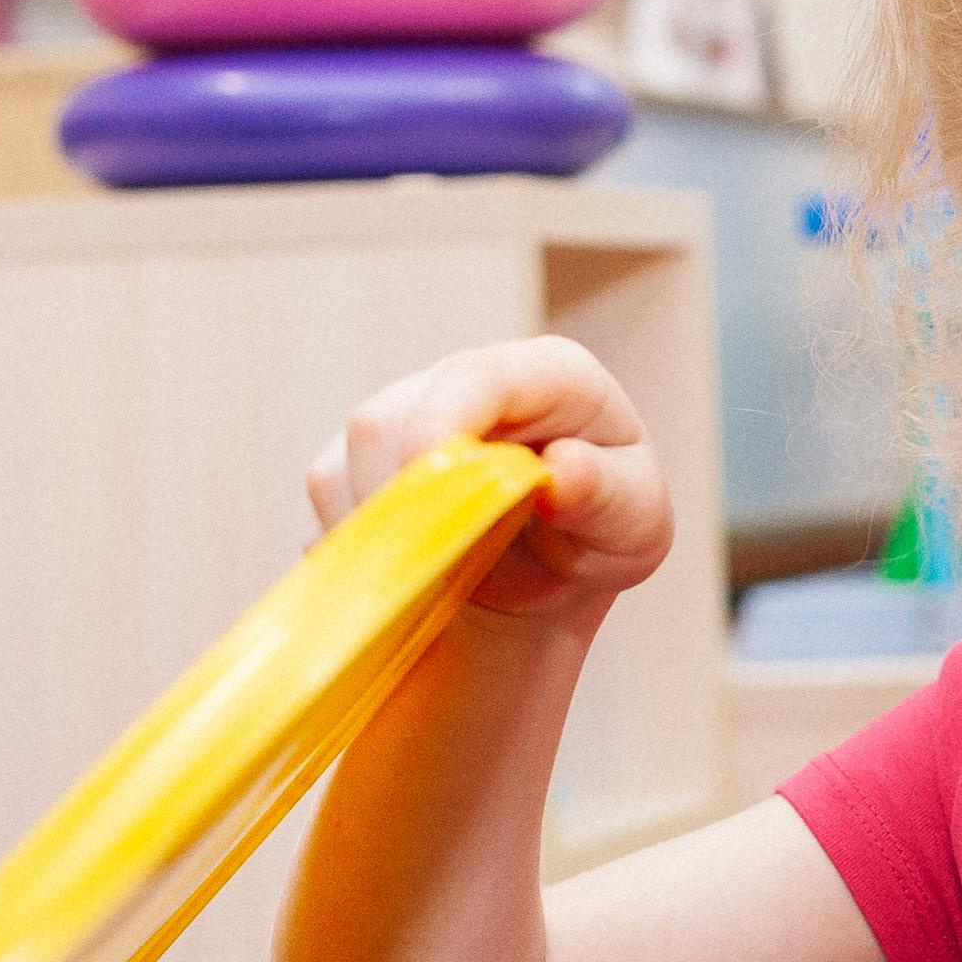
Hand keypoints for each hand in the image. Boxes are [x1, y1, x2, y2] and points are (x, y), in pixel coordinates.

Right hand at [307, 336, 673, 624]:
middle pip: (388, 423)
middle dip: (407, 501)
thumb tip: (564, 468)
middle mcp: (465, 382)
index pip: (477, 376)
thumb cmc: (601, 540)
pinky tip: (416, 570)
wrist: (548, 586)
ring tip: (452, 574)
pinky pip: (327, 506)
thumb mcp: (634, 528)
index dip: (444, 421)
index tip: (433, 477)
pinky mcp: (354, 461)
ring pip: (344, 467)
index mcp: (550, 376)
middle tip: (450, 565)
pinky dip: (363, 549)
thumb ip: (607, 496)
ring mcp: (402, 415)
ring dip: (387, 535)